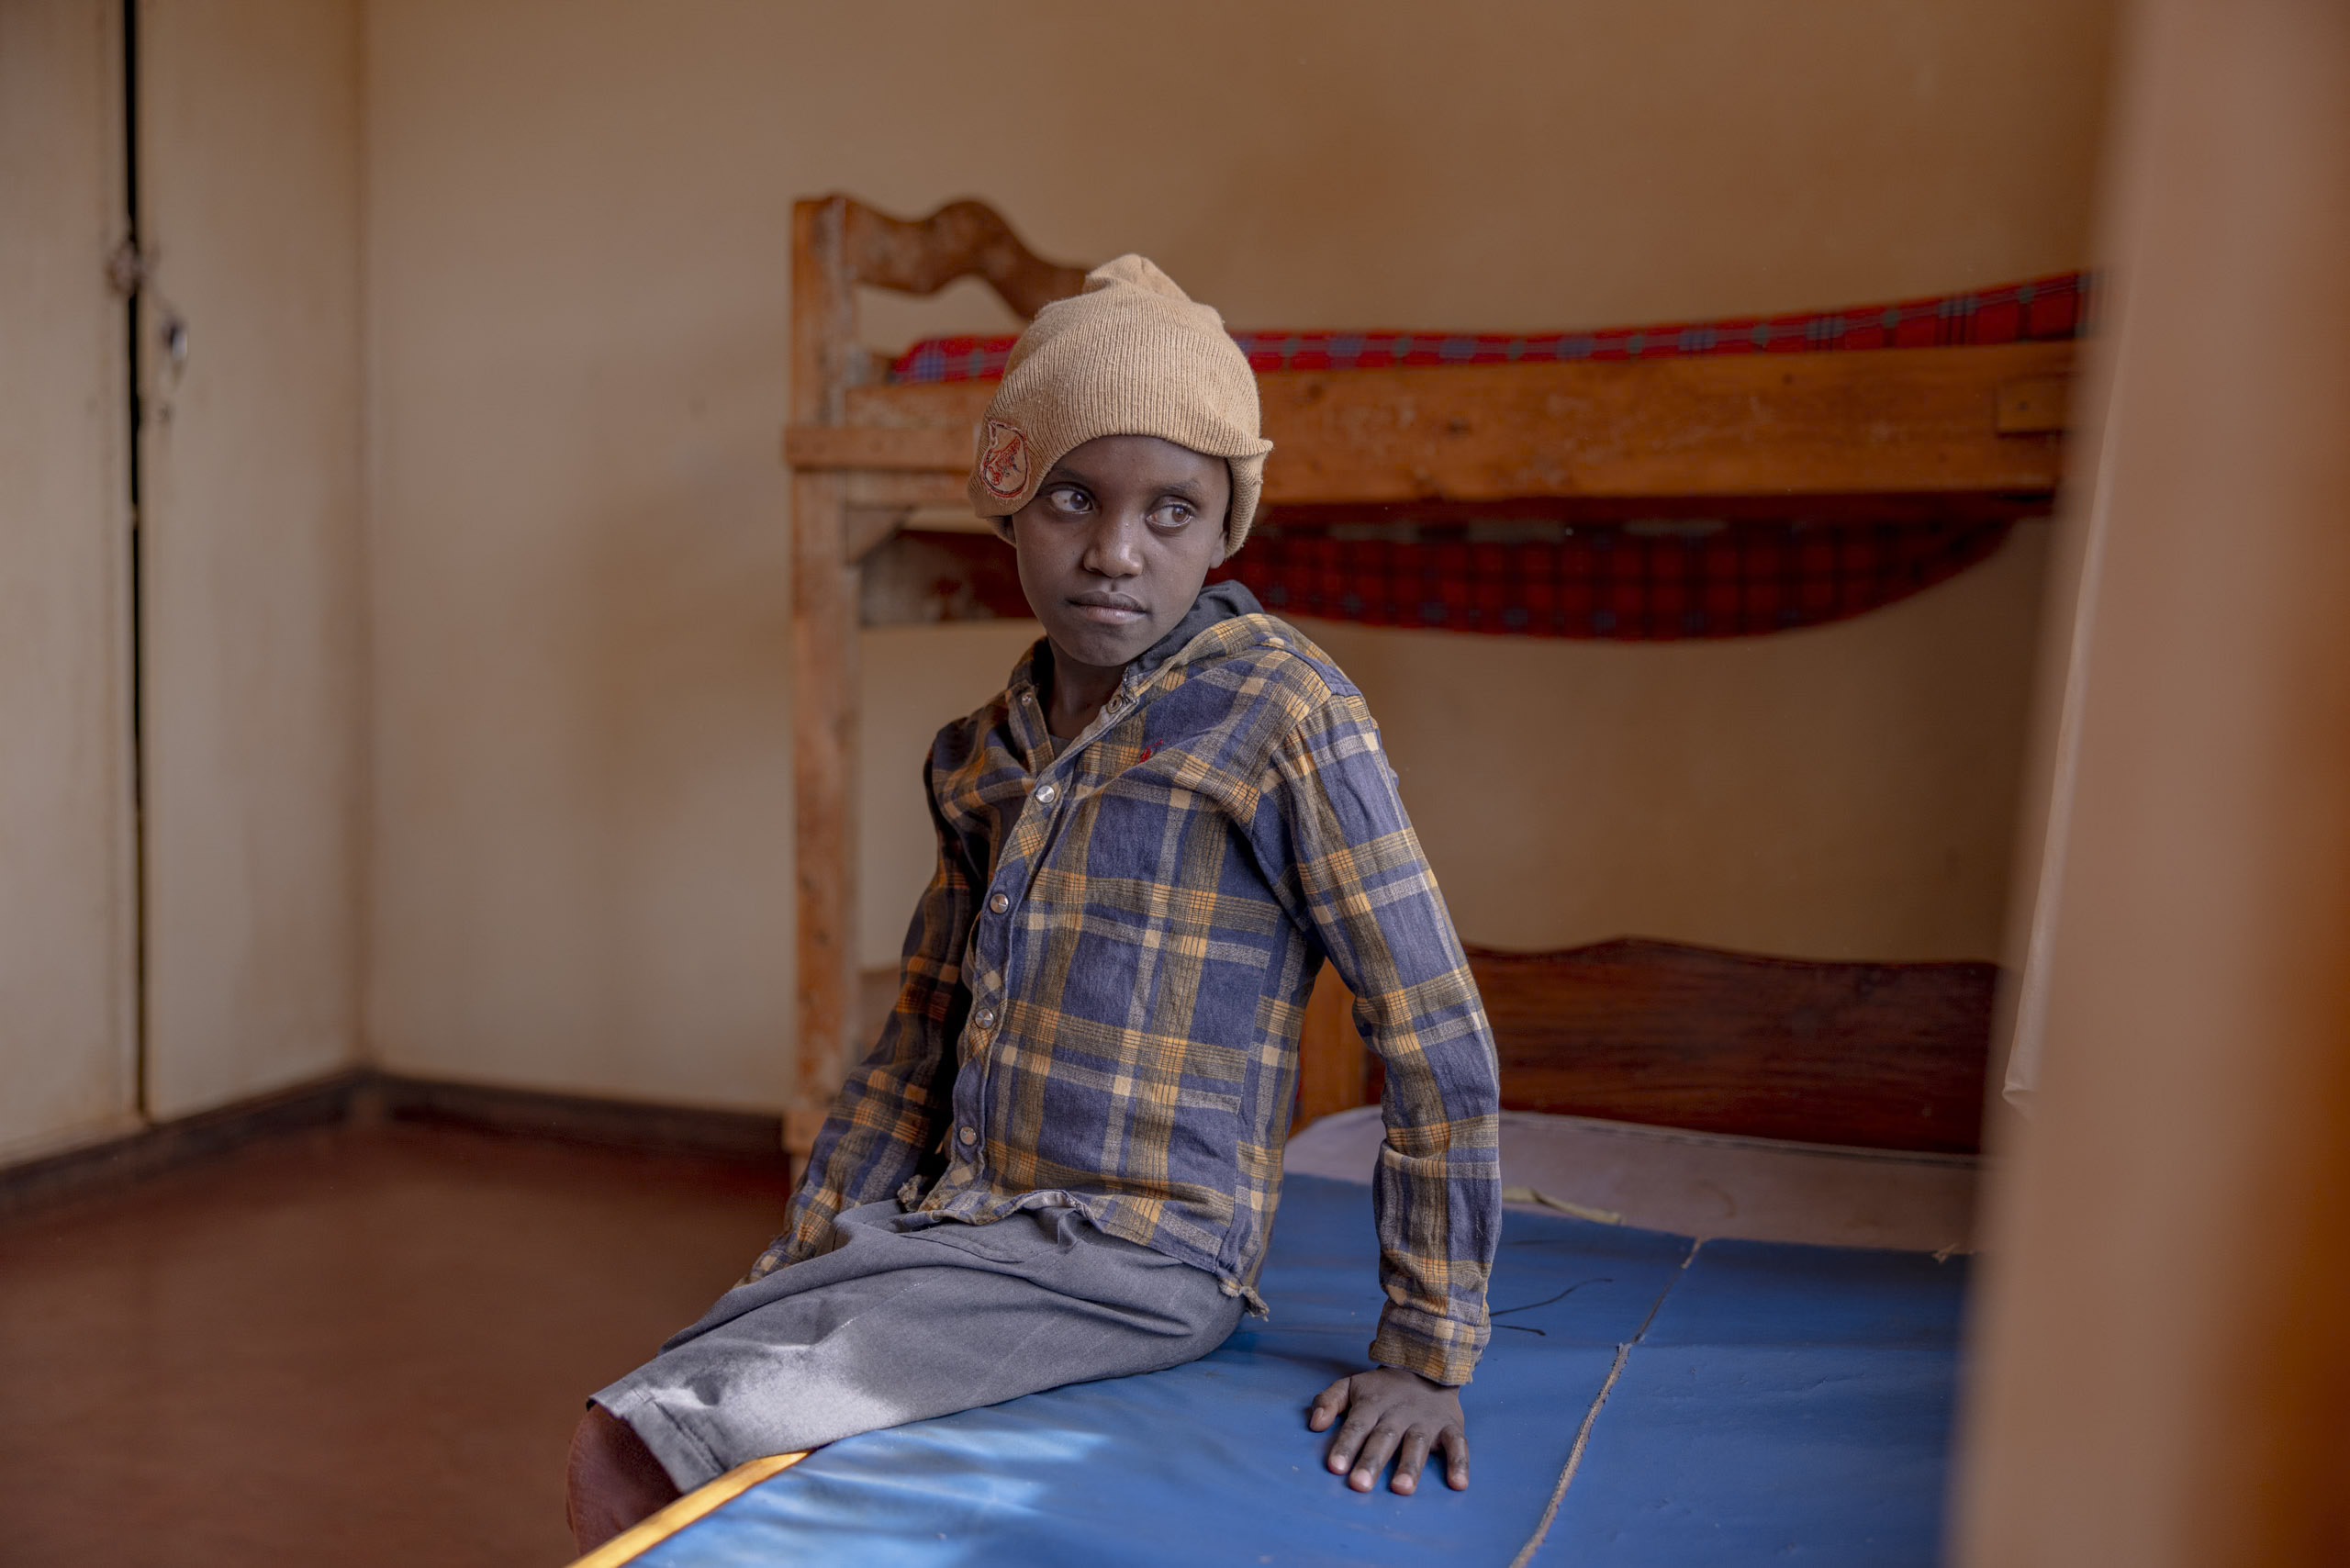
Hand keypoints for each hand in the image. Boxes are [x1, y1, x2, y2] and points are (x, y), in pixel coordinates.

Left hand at [1306, 1366, 1468, 1494]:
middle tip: (1359, 1485)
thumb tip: (1313, 1424)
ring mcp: (1426, 1421)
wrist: (1426, 1366)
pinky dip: (1460, 1463)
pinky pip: (1458, 1445)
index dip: (1345, 1446)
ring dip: (1410, 1466)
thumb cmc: (1382, 1388)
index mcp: (1373, 1404)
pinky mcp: (1451, 1427)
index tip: (1334, 1467)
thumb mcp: (1351, 1386)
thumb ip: (1328, 1401)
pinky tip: (1458, 1484)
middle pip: (1383, 1438)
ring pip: (1417, 1444)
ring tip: (1401, 1489)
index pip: (1356, 1426)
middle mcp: (1399, 1413)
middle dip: (1371, 1461)